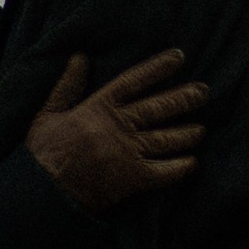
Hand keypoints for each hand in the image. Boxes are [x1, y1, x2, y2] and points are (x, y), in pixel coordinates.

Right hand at [23, 50, 208, 213]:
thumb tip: (79, 57)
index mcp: (99, 107)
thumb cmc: (44, 152)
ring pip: (166, 138)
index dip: (158, 68)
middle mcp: (119, 125)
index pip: (135, 80)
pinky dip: (180, 168)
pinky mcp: (133, 178)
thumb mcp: (49, 112)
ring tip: (201, 129)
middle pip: (159, 107)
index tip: (179, 57)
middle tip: (204, 91)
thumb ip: (67, 85)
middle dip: (183, 98)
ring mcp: (129, 152)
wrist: (46, 191)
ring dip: (187, 133)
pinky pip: (164, 172)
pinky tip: (192, 163)